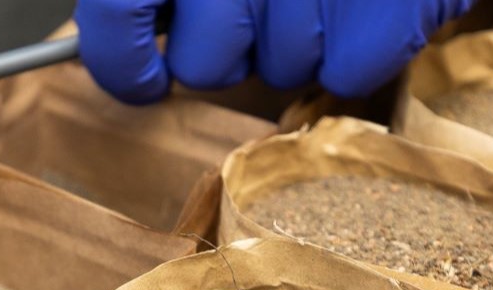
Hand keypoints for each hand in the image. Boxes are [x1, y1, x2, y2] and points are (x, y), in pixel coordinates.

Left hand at [74, 0, 470, 103]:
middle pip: (205, 65)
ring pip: (282, 68)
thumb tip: (139, 31)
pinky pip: (347, 72)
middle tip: (261, 5)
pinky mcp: (377, 15)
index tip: (143, 80)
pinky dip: (362, 45)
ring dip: (301, 37)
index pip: (115, 18)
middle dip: (230, 52)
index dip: (122, 65)